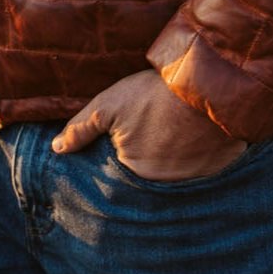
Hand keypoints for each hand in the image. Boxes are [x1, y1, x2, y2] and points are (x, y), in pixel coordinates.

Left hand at [51, 69, 247, 181]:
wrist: (208, 85)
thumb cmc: (154, 95)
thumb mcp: (109, 105)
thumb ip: (80, 128)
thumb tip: (56, 149)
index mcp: (135, 175)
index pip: (119, 176)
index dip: (117, 158)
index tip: (124, 140)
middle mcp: (164, 188)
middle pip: (147, 178)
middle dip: (144, 162)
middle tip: (148, 136)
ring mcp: (193, 183)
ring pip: (173, 176)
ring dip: (169, 163)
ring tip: (167, 137)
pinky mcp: (217, 172)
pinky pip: (200, 174)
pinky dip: (194, 162)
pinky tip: (190, 141)